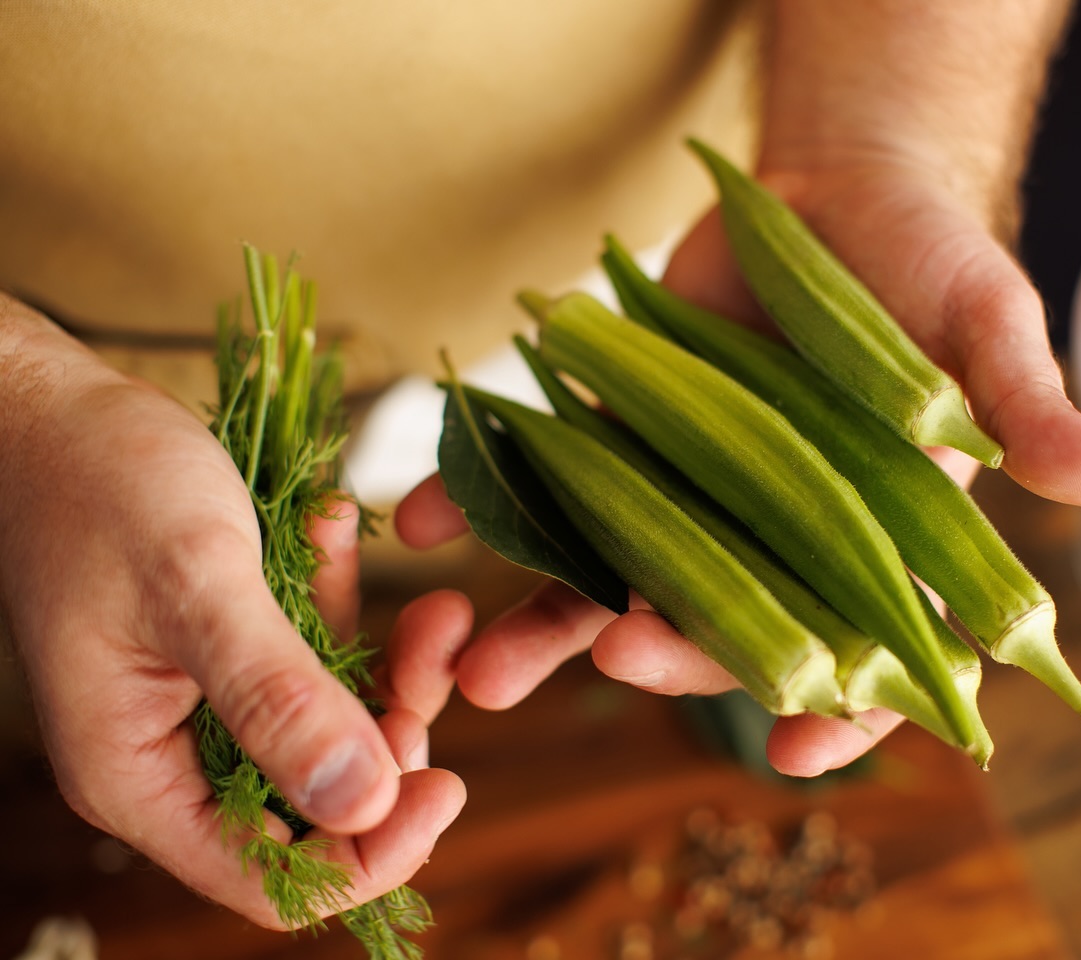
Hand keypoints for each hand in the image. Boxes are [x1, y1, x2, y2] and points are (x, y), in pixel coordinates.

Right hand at [0, 301, 465, 927]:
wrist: (55, 406)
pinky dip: (341, 600)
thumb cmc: (100, 483)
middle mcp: (174, 753)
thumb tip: (366, 802)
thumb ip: (277, 697)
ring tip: (418, 598)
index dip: (368, 850)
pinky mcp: (234, 646)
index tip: (445, 784)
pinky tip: (334, 527)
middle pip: (316, 804)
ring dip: (384, 660)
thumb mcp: (197, 586)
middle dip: (391, 735)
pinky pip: (316, 652)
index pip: (271, 879)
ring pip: (331, 723)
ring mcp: (206, 699)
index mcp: (138, 774)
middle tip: (433, 653)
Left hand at [397, 141, 1080, 781]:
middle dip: (675, 651)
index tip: (799, 744)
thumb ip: (1026, 410)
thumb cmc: (925, 264)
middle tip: (628, 650)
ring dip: (545, 627)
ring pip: (614, 583)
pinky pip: (542, 487)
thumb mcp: (983, 322)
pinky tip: (418, 515)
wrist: (829, 191)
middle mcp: (772, 540)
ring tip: (482, 663)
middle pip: (722, 625)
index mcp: (874, 541)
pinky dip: (475, 502)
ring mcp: (685, 497)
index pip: (869, 652)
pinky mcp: (615, 443)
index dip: (841, 706)